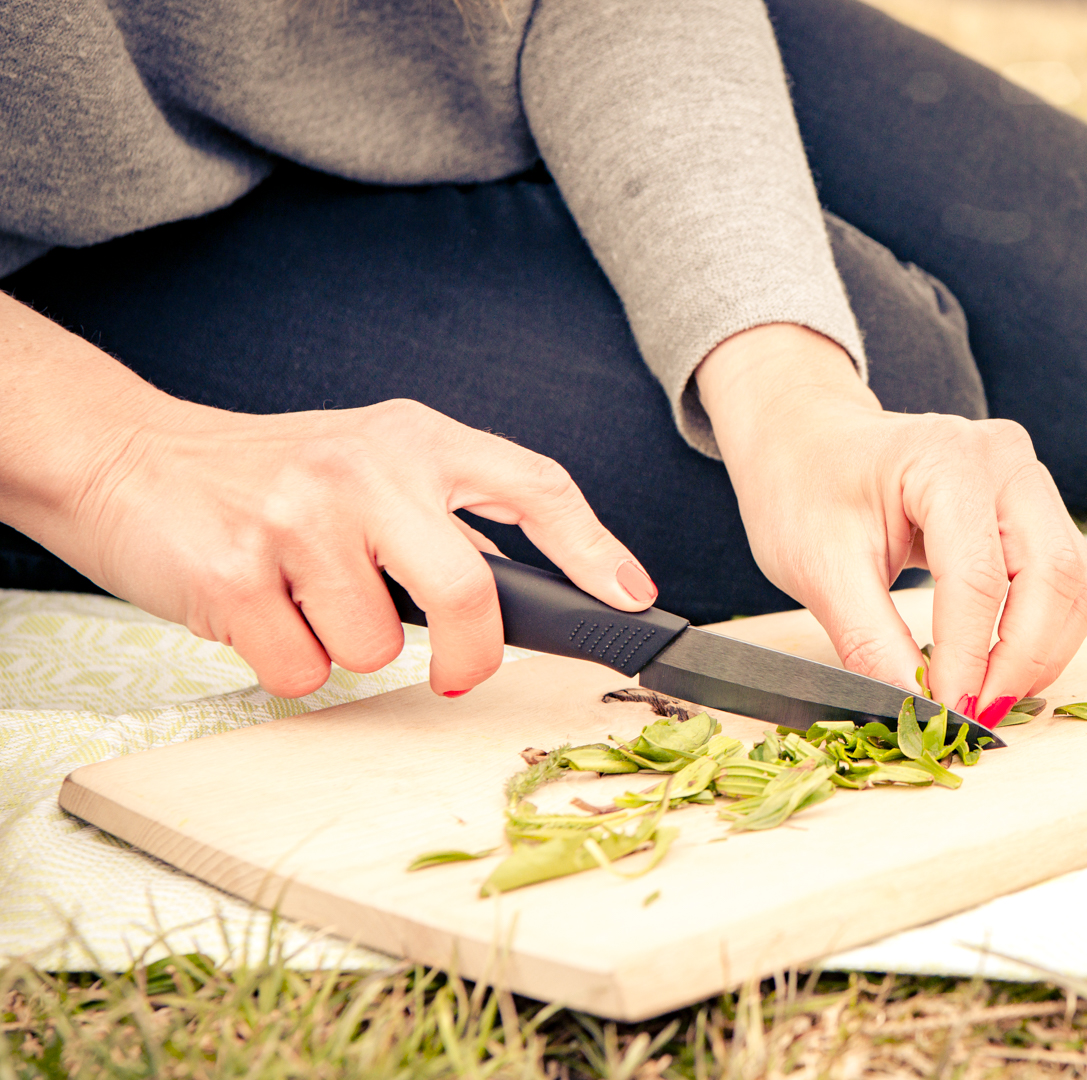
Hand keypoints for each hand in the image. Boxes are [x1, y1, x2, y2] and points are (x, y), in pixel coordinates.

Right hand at [1, 294, 654, 697]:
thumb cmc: (266, 476)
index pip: (532, 484)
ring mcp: (298, 517)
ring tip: (305, 598)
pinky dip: (290, 665)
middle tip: (461, 671)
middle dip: (472, 652)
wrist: (127, 458)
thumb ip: (442, 513)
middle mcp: (364, 467)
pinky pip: (304, 670)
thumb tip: (530, 589)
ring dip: (349, 649)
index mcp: (414, 438)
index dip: (593, 546)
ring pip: (377, 647)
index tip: (632, 598)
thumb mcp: (369, 464)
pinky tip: (260, 612)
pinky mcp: (236, 572)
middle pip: (467, 588)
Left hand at [696, 324, 1086, 721]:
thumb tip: (920, 708)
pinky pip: (1067, 581)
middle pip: (1053, 577)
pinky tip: (998, 664)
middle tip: (976, 716)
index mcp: (944, 456)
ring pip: (1075, 584)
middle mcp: (1004, 458)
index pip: (978, 577)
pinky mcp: (1035, 508)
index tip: (947, 713)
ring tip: (986, 696)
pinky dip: (1043, 633)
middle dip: (1021, 661)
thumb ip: (871, 641)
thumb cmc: (804, 488)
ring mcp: (1028, 479)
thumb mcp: (820, 568)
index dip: (968, 658)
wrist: (807, 440)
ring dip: (1041, 652)